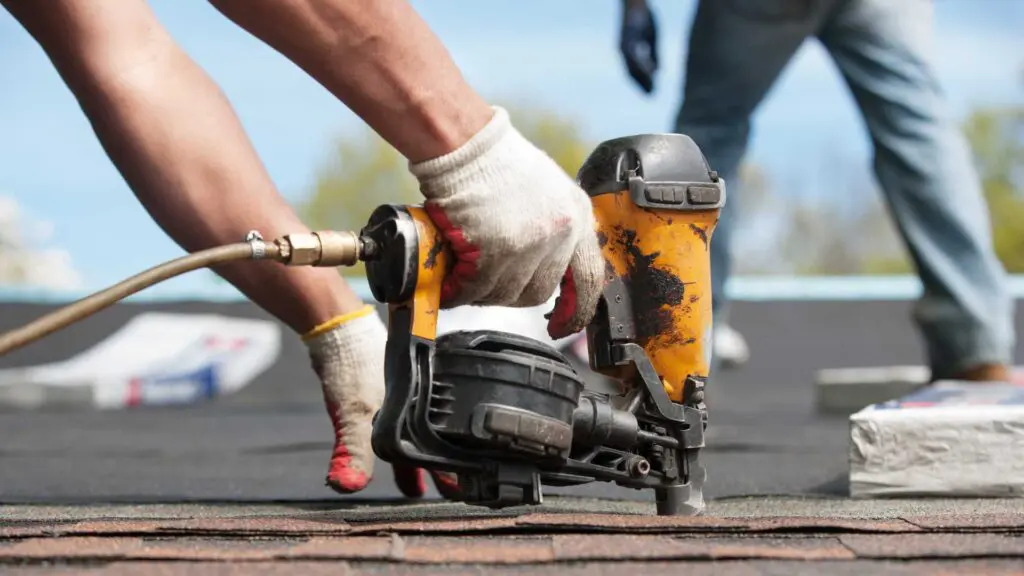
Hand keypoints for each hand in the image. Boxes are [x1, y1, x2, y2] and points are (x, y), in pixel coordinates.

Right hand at [409, 106, 603, 338]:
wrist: (466, 143)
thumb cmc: (497, 161)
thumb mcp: (547, 190)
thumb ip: (554, 227)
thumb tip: (544, 266)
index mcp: (577, 217)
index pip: (589, 279)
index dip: (576, 309)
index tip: (561, 325)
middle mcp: (560, 233)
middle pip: (538, 291)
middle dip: (509, 292)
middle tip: (486, 280)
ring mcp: (529, 243)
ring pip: (505, 294)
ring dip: (481, 292)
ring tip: (463, 274)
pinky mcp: (496, 250)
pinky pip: (477, 288)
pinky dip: (459, 290)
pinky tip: (449, 281)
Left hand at [619, 1, 658, 93]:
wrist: (635, 0)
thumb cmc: (644, 16)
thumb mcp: (652, 37)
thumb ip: (653, 54)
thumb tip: (657, 72)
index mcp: (628, 50)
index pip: (634, 71)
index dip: (642, 83)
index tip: (651, 93)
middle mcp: (623, 49)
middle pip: (631, 72)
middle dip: (641, 84)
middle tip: (651, 96)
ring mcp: (624, 43)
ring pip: (632, 66)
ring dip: (642, 78)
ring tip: (651, 88)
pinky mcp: (628, 37)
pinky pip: (634, 54)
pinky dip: (641, 64)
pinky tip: (651, 71)